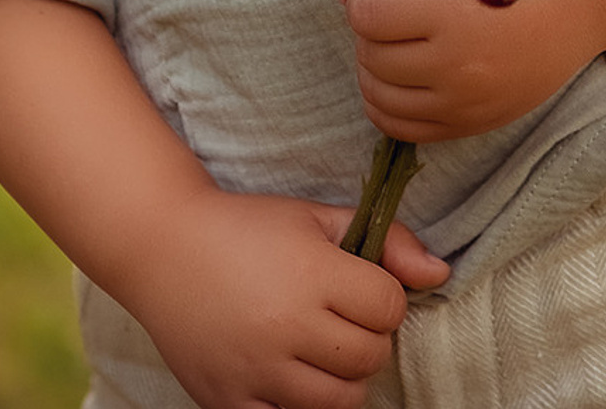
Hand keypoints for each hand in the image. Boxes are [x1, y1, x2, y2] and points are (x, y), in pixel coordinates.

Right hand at [113, 184, 448, 408]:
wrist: (163, 247)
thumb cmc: (246, 228)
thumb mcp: (314, 216)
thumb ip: (385, 239)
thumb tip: (442, 273)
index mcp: (311, 272)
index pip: (389, 307)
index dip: (382, 296)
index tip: (360, 284)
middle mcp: (286, 326)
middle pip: (369, 357)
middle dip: (365, 336)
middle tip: (337, 316)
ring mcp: (257, 371)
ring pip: (340, 401)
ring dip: (340, 377)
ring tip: (318, 348)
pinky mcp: (229, 402)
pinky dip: (299, 406)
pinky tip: (289, 376)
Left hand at [339, 0, 603, 141]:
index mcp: (454, 13)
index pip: (367, 12)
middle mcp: (458, 68)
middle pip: (370, 54)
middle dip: (370, 23)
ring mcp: (468, 104)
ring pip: (379, 97)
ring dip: (374, 61)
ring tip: (397, 32)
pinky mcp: (477, 123)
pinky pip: (405, 129)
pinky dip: (388, 100)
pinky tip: (402, 68)